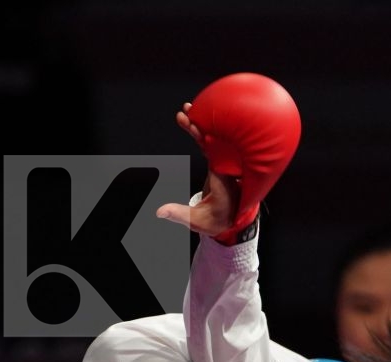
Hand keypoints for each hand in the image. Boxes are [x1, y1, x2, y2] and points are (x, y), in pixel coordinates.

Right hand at [155, 104, 242, 238]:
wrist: (230, 221)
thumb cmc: (217, 220)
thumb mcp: (197, 220)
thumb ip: (178, 214)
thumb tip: (159, 211)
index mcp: (222, 178)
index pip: (213, 152)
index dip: (204, 137)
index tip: (194, 126)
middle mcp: (223, 167)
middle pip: (212, 140)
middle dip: (198, 124)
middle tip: (185, 111)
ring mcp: (220, 164)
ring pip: (210, 140)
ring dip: (197, 125)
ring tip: (185, 111)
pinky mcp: (216, 163)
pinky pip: (208, 144)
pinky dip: (199, 133)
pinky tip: (190, 123)